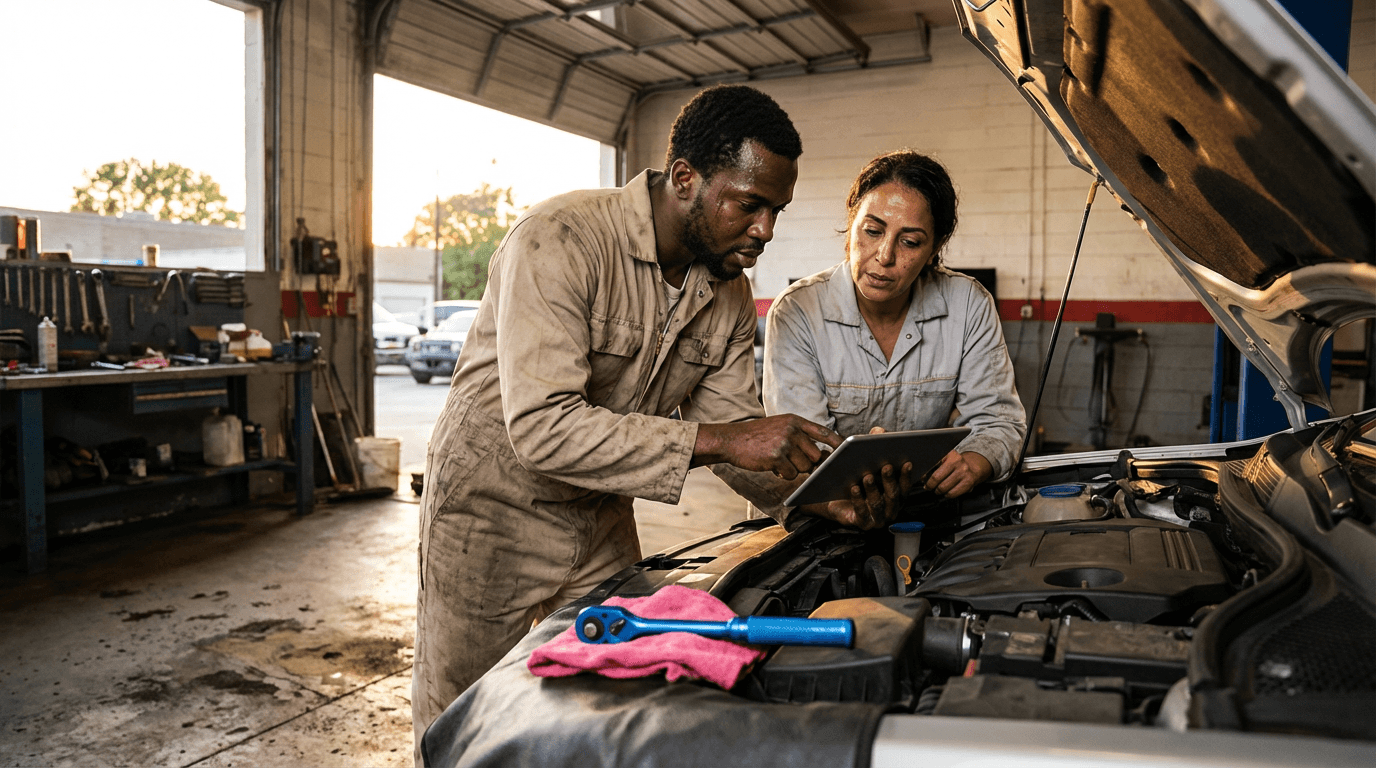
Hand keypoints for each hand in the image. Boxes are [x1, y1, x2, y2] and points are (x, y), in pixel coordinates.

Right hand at [694, 414, 842, 479]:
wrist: (732, 440)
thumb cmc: (757, 436)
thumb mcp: (779, 427)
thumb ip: (799, 436)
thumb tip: (820, 455)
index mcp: (794, 421)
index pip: (823, 431)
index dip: (836, 443)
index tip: (846, 451)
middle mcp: (792, 430)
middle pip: (815, 455)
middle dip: (807, 463)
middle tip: (792, 462)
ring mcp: (784, 443)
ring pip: (804, 466)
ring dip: (793, 469)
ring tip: (778, 461)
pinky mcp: (776, 457)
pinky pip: (790, 474)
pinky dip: (783, 474)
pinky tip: (771, 466)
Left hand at [800, 427, 912, 528]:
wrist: (834, 500)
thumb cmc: (855, 477)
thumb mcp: (865, 458)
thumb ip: (874, 443)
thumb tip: (879, 431)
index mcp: (896, 495)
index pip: (905, 485)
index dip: (907, 474)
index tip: (907, 461)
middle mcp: (891, 508)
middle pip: (893, 495)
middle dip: (890, 480)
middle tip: (886, 466)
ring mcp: (878, 518)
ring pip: (878, 504)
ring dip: (873, 490)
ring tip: (867, 476)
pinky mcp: (863, 524)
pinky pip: (861, 513)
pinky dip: (858, 500)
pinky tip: (853, 489)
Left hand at [923, 451, 992, 497]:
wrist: (974, 467)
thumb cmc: (957, 465)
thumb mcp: (946, 460)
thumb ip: (935, 466)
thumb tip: (923, 477)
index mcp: (949, 454)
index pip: (932, 464)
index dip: (925, 474)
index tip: (923, 479)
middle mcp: (957, 461)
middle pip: (936, 477)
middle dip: (930, 485)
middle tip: (929, 487)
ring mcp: (964, 472)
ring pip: (943, 487)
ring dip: (938, 491)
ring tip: (939, 489)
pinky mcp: (968, 482)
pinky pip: (952, 493)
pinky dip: (947, 495)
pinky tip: (947, 492)